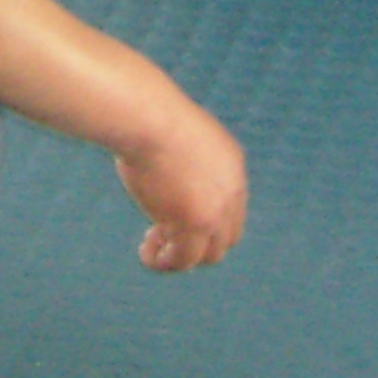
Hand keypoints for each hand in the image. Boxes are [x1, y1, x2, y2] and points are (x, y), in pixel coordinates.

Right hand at [114, 104, 247, 272]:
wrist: (146, 115)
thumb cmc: (147, 116)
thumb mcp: (175, 135)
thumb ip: (179, 158)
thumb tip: (162, 170)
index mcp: (230, 163)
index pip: (230, 208)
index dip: (204, 220)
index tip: (172, 215)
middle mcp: (231, 189)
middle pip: (225, 237)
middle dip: (196, 242)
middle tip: (160, 232)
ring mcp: (216, 208)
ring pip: (208, 255)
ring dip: (180, 257)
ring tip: (152, 250)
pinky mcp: (195, 223)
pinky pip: (183, 260)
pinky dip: (165, 262)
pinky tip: (146, 254)